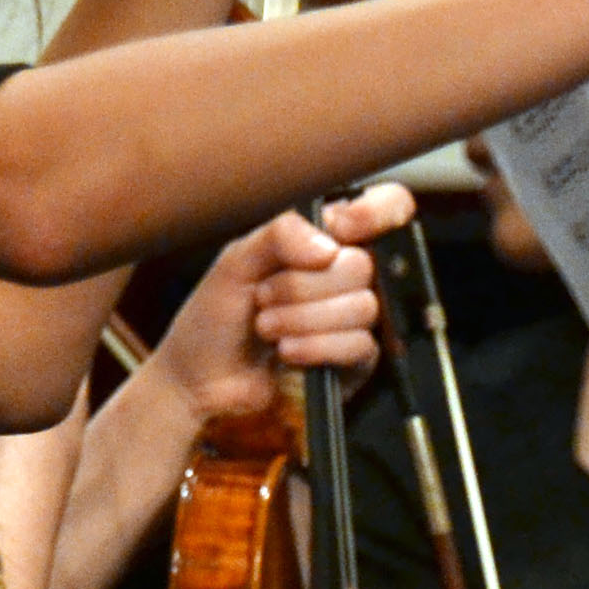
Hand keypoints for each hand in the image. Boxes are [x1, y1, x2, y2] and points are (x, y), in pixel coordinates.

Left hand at [156, 184, 415, 421]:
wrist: (201, 380)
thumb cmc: (215, 317)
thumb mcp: (236, 261)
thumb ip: (280, 235)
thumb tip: (329, 248)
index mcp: (323, 239)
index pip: (387, 207)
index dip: (376, 212)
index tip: (341, 228)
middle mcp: (344, 275)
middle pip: (363, 265)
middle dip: (304, 285)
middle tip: (263, 296)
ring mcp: (353, 319)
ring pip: (362, 307)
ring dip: (303, 319)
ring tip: (266, 327)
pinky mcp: (354, 361)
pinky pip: (359, 346)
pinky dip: (315, 347)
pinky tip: (285, 352)